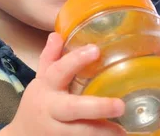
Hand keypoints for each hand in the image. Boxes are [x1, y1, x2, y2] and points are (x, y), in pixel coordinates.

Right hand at [0, 33, 125, 135]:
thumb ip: (49, 58)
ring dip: (101, 131)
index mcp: (47, 88)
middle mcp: (51, 109)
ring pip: (79, 132)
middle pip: (72, 108)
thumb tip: (57, 34)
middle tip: (120, 105)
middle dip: (96, 107)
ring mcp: (56, 131)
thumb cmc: (37, 104)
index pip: (59, 71)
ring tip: (122, 131)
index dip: (76, 60)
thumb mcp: (40, 81)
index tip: (96, 50)